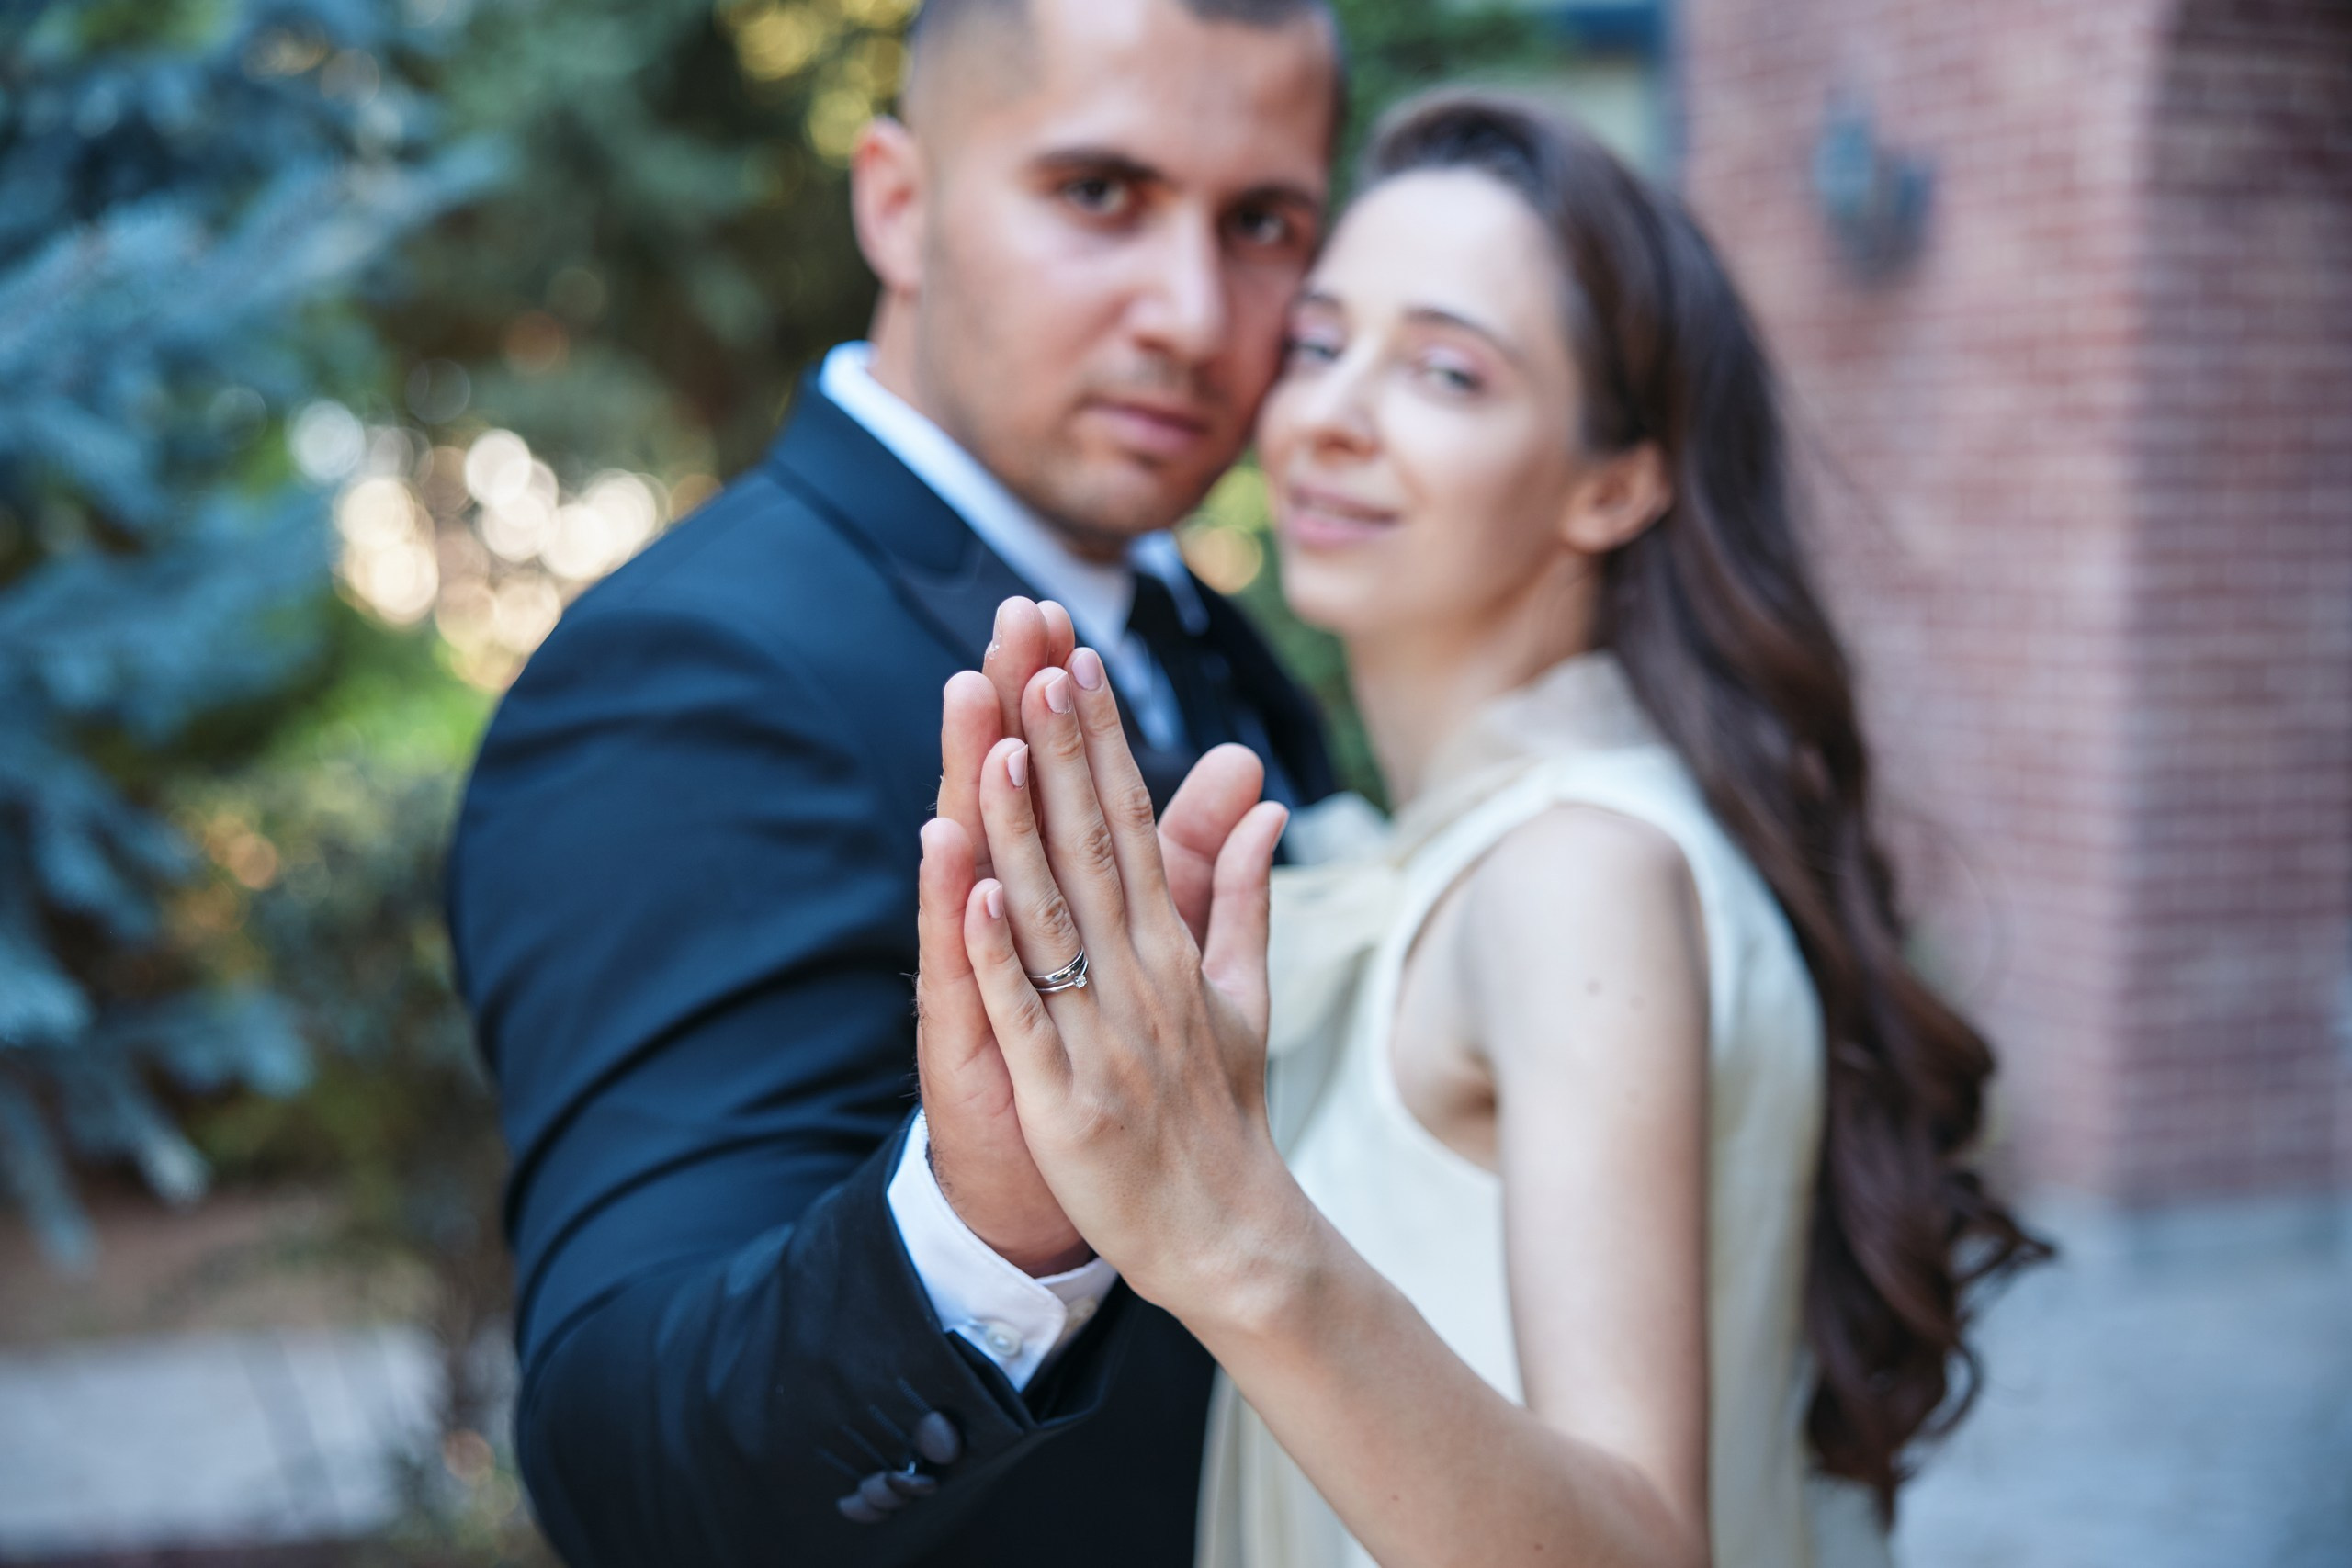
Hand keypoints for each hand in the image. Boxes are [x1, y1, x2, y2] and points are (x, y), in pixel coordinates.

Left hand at [954, 649, 1308, 1318]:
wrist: (1230, 1238)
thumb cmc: (1225, 1113)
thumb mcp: (1246, 994)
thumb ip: (1244, 896)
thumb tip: (1265, 807)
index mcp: (1175, 950)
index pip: (1137, 824)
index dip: (1105, 742)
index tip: (1079, 660)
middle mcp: (1143, 978)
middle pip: (1096, 846)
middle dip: (1066, 752)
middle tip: (1041, 657)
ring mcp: (1103, 1035)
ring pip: (1053, 917)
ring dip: (1023, 831)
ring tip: (996, 746)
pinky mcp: (1066, 1099)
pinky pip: (1026, 1016)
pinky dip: (997, 956)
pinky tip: (971, 893)